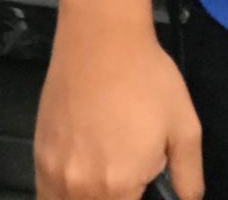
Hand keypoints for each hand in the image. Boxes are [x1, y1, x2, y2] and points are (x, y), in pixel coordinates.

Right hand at [34, 10, 203, 199]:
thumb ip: (188, 176)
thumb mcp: (185, 126)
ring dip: (91, 195)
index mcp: (120, 186)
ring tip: (108, 163)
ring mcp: (55, 176)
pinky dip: (66, 191)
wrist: (101, 42)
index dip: (137, 196)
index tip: (141, 183)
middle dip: (118, 195)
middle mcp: (82, 190)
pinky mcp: (39, 159)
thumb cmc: (147, 80)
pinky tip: (83, 166)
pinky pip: (49, 194)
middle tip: (128, 167)